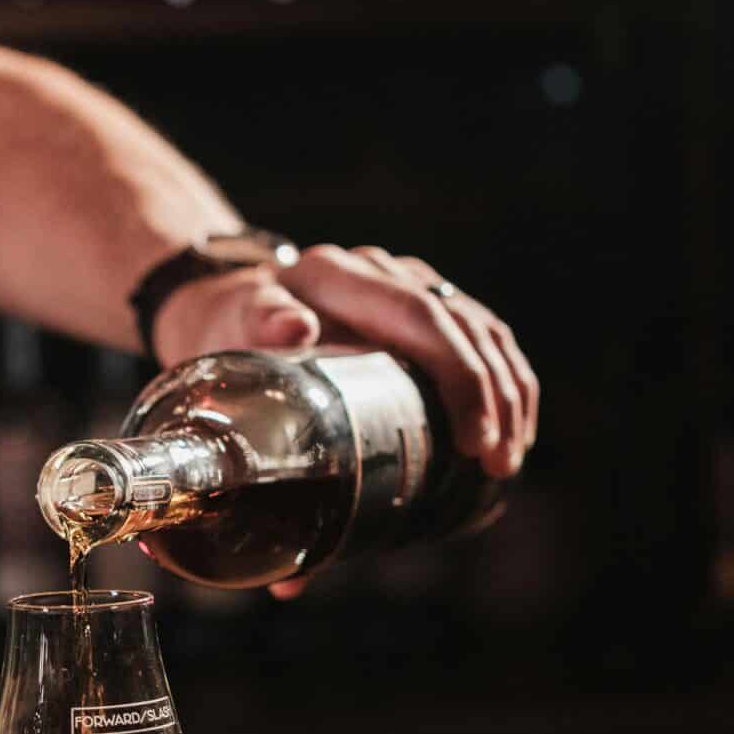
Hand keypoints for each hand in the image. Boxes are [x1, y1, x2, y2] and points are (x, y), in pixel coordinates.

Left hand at [151, 246, 538, 478]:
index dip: (458, 378)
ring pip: (483, 330)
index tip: (470, 442)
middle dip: (491, 398)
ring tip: (506, 461)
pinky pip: (481, 337)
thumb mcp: (231, 329)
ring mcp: (405, 283)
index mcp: (335, 274)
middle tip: (494, 464)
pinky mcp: (421, 303)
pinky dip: (504, 381)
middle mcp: (378, 269)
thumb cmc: (223, 331)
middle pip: (462, 327)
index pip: (420, 318)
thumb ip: (257, 326)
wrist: (220, 307)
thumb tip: (293, 329)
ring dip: (508, 394)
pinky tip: (513, 427)